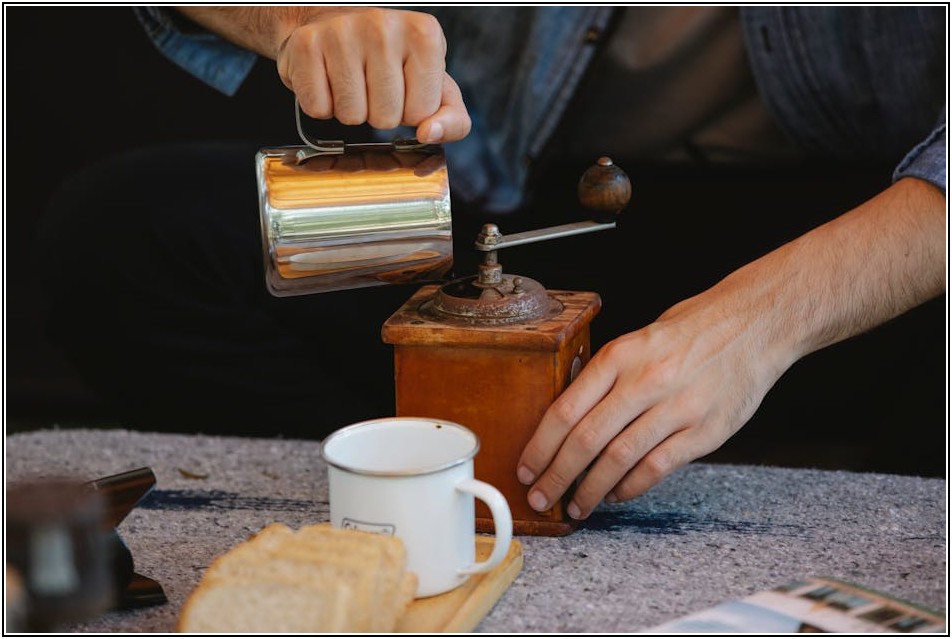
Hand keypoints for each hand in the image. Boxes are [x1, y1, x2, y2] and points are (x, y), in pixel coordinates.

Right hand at [277, 8, 469, 142]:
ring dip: (350, 111)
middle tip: (372, 86)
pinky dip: (322, 105)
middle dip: (379, 113)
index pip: (421, 113)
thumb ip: (452, 119)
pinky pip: (318, 108)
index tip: (401, 88)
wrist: (336, 23)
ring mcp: (342, 32)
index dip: (409, 111)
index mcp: (424, 34)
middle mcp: (384, 25)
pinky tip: (328, 80)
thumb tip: (429, 133)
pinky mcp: (306, 44)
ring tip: (350, 82)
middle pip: (386, 118)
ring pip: (352, 116)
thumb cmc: (391, 61)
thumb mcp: (434, 87)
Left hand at [516, 177, 944, 519]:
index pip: (566, 410)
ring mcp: (677, 408)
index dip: (540, 447)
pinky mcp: (705, 431)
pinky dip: (630, 487)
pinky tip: (616, 494)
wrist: (755, 323)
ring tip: (575, 506)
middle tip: (542, 497)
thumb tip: (567, 420)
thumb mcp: (638, 339)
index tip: (526, 469)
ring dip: (590, 490)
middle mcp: (645, 381)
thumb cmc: (691, 330)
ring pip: (618, 460)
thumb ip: (606, 376)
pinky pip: (657, 468)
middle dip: (557, 476)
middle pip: (586, 440)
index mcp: (621, 355)